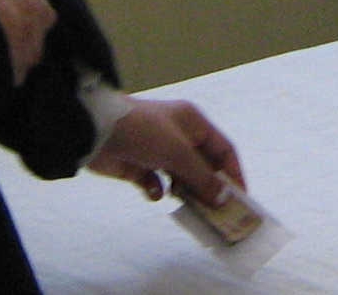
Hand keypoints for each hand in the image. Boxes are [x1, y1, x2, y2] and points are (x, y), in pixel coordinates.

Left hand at [87, 98, 244, 208]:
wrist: (96, 130)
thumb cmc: (143, 132)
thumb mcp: (178, 153)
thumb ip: (202, 177)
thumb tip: (224, 198)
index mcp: (193, 123)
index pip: (223, 149)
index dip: (233, 173)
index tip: (241, 199)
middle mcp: (178, 135)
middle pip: (203, 165)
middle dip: (209, 187)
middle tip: (217, 213)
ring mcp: (157, 150)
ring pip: (181, 176)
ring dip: (185, 191)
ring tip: (189, 208)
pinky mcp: (138, 165)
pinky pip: (155, 182)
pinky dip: (157, 190)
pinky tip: (154, 193)